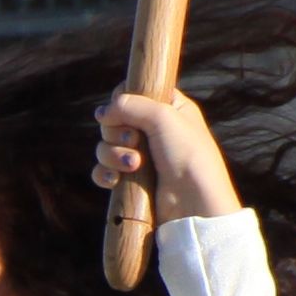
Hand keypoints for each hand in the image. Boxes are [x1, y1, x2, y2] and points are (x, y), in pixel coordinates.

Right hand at [93, 87, 235, 223]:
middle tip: (135, 140)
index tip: (124, 109)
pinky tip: (115, 180)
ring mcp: (142, 156)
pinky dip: (104, 173)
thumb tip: (102, 112)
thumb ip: (130, 105)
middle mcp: (154, 130)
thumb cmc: (188, 154)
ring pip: (106, 146)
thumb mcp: (163, 116)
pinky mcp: (131, 181)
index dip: (122, 100)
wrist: (194, 201)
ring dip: (113, 154)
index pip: (132, 94)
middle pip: (114, 120)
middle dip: (118, 132)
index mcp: (168, 108)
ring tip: (134, 165)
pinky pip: (104, 171)